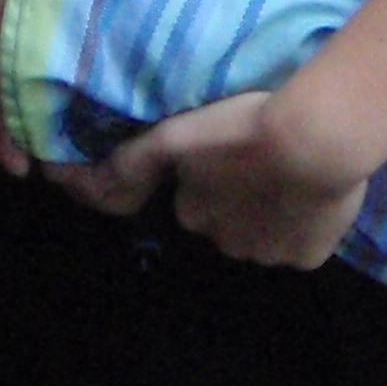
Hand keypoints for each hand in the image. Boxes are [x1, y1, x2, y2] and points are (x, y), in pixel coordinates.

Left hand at [98, 90, 368, 269]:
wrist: (314, 141)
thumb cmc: (244, 128)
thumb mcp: (177, 134)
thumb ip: (132, 162)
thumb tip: (65, 184)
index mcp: (194, 211)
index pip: (195, 203)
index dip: (212, 182)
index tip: (233, 158)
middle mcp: (224, 241)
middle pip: (230, 224)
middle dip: (241, 204)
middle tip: (267, 166)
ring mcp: (267, 254)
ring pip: (266, 237)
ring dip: (276, 216)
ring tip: (299, 176)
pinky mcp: (306, 257)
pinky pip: (304, 247)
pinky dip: (310, 229)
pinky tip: (321, 198)